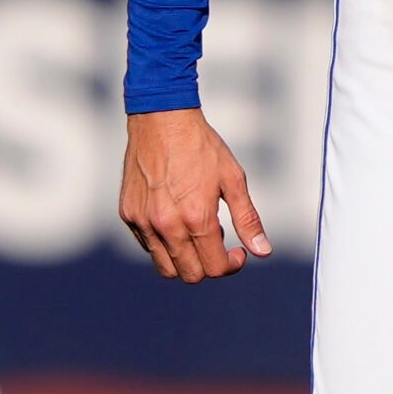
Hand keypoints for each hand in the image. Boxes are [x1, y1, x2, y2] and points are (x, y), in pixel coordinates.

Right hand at [118, 109, 271, 283]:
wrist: (162, 119)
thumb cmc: (199, 146)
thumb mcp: (232, 179)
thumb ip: (247, 219)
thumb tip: (263, 251)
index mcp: (196, 218)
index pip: (215, 268)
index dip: (231, 265)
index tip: (237, 252)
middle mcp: (167, 225)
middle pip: (190, 274)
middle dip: (210, 265)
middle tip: (218, 241)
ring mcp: (144, 222)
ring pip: (165, 267)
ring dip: (186, 259)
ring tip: (196, 230)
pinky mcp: (129, 214)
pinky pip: (148, 246)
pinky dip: (164, 244)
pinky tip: (176, 220)